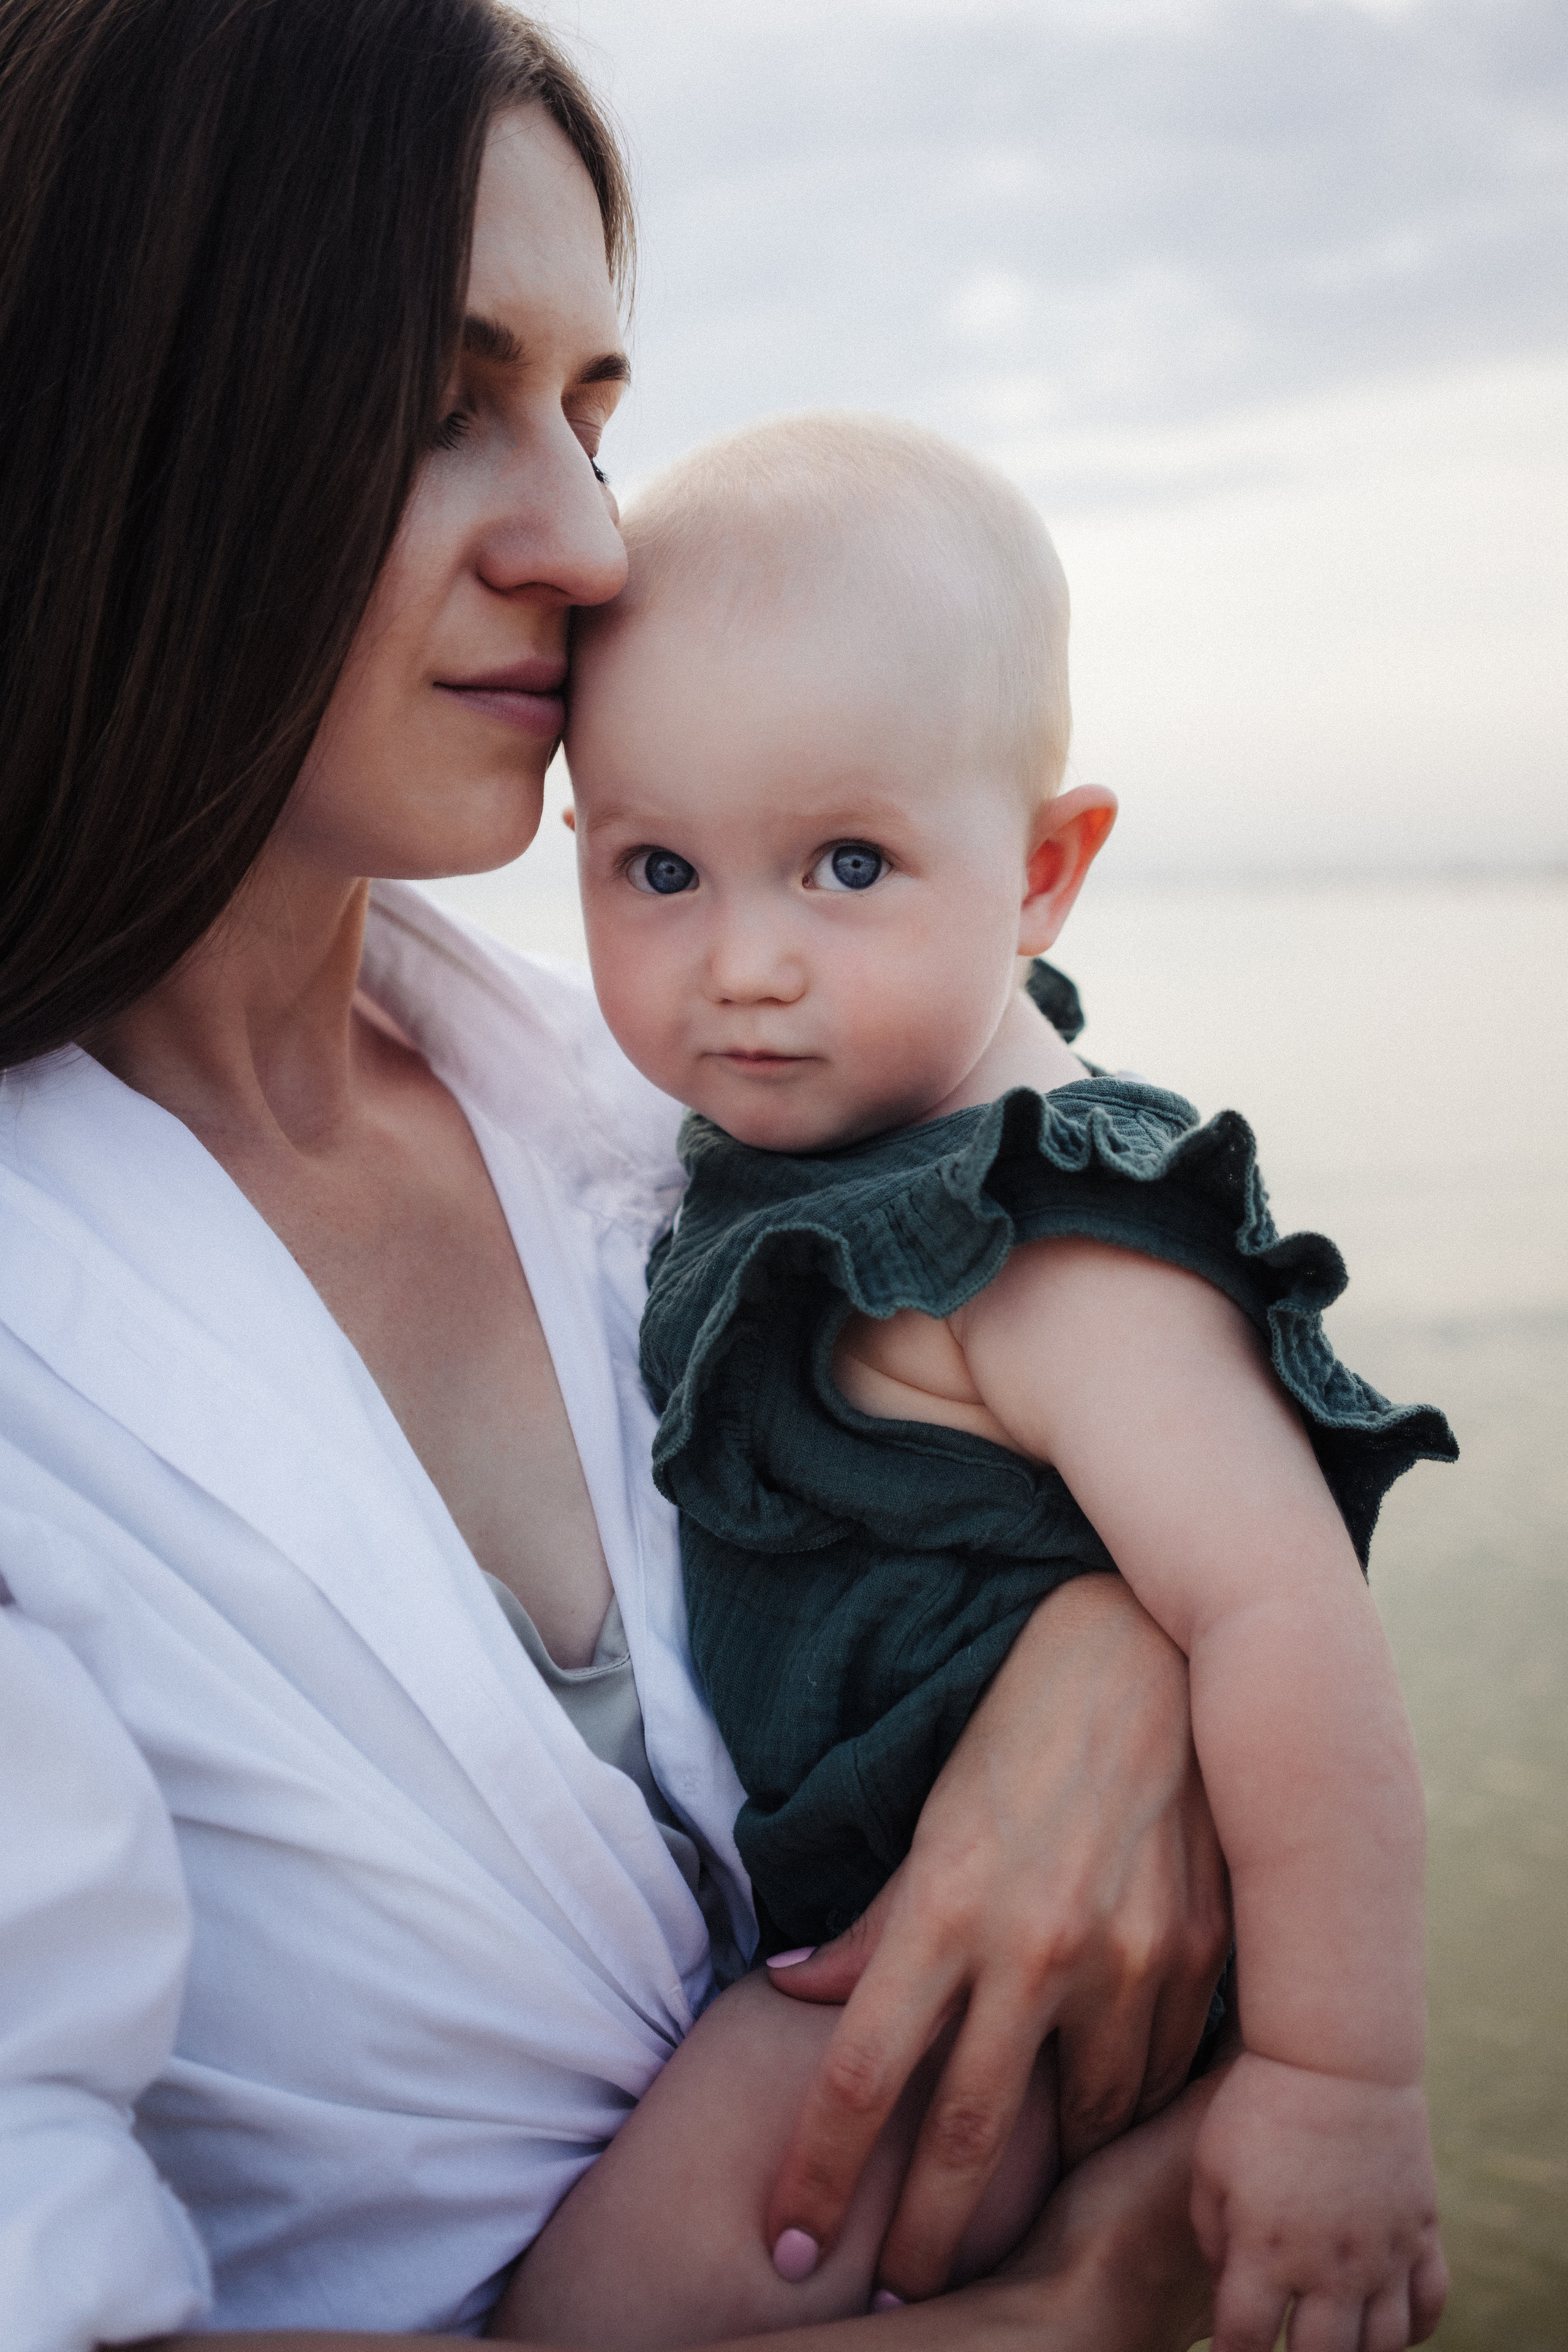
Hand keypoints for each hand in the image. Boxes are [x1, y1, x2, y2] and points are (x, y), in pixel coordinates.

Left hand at [765, 1573, 1230, 2299]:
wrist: (1151, 1665)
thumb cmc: (1021, 1736)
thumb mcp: (932, 1818)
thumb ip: (874, 1922)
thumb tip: (791, 1990)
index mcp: (946, 1908)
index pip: (862, 2075)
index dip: (820, 2173)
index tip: (788, 2242)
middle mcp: (1035, 1947)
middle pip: (963, 2136)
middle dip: (921, 2239)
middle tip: (890, 2299)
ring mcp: (1127, 1961)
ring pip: (1078, 2128)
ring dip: (1036, 2184)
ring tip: (1000, 2220)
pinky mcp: (1197, 1960)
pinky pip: (1157, 2079)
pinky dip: (1123, 2118)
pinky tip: (1095, 2136)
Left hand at [1192, 2052, 1447, 2351]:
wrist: (1336, 2055)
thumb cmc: (1258, 2104)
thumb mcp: (1210, 2165)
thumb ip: (1212, 2238)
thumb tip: (1228, 2291)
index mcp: (1266, 2249)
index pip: (1245, 2340)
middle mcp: (1328, 2264)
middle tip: (1287, 2347)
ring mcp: (1382, 2251)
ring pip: (1382, 2346)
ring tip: (1334, 2341)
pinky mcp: (1420, 2230)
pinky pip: (1430, 2306)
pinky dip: (1414, 2330)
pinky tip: (1387, 2324)